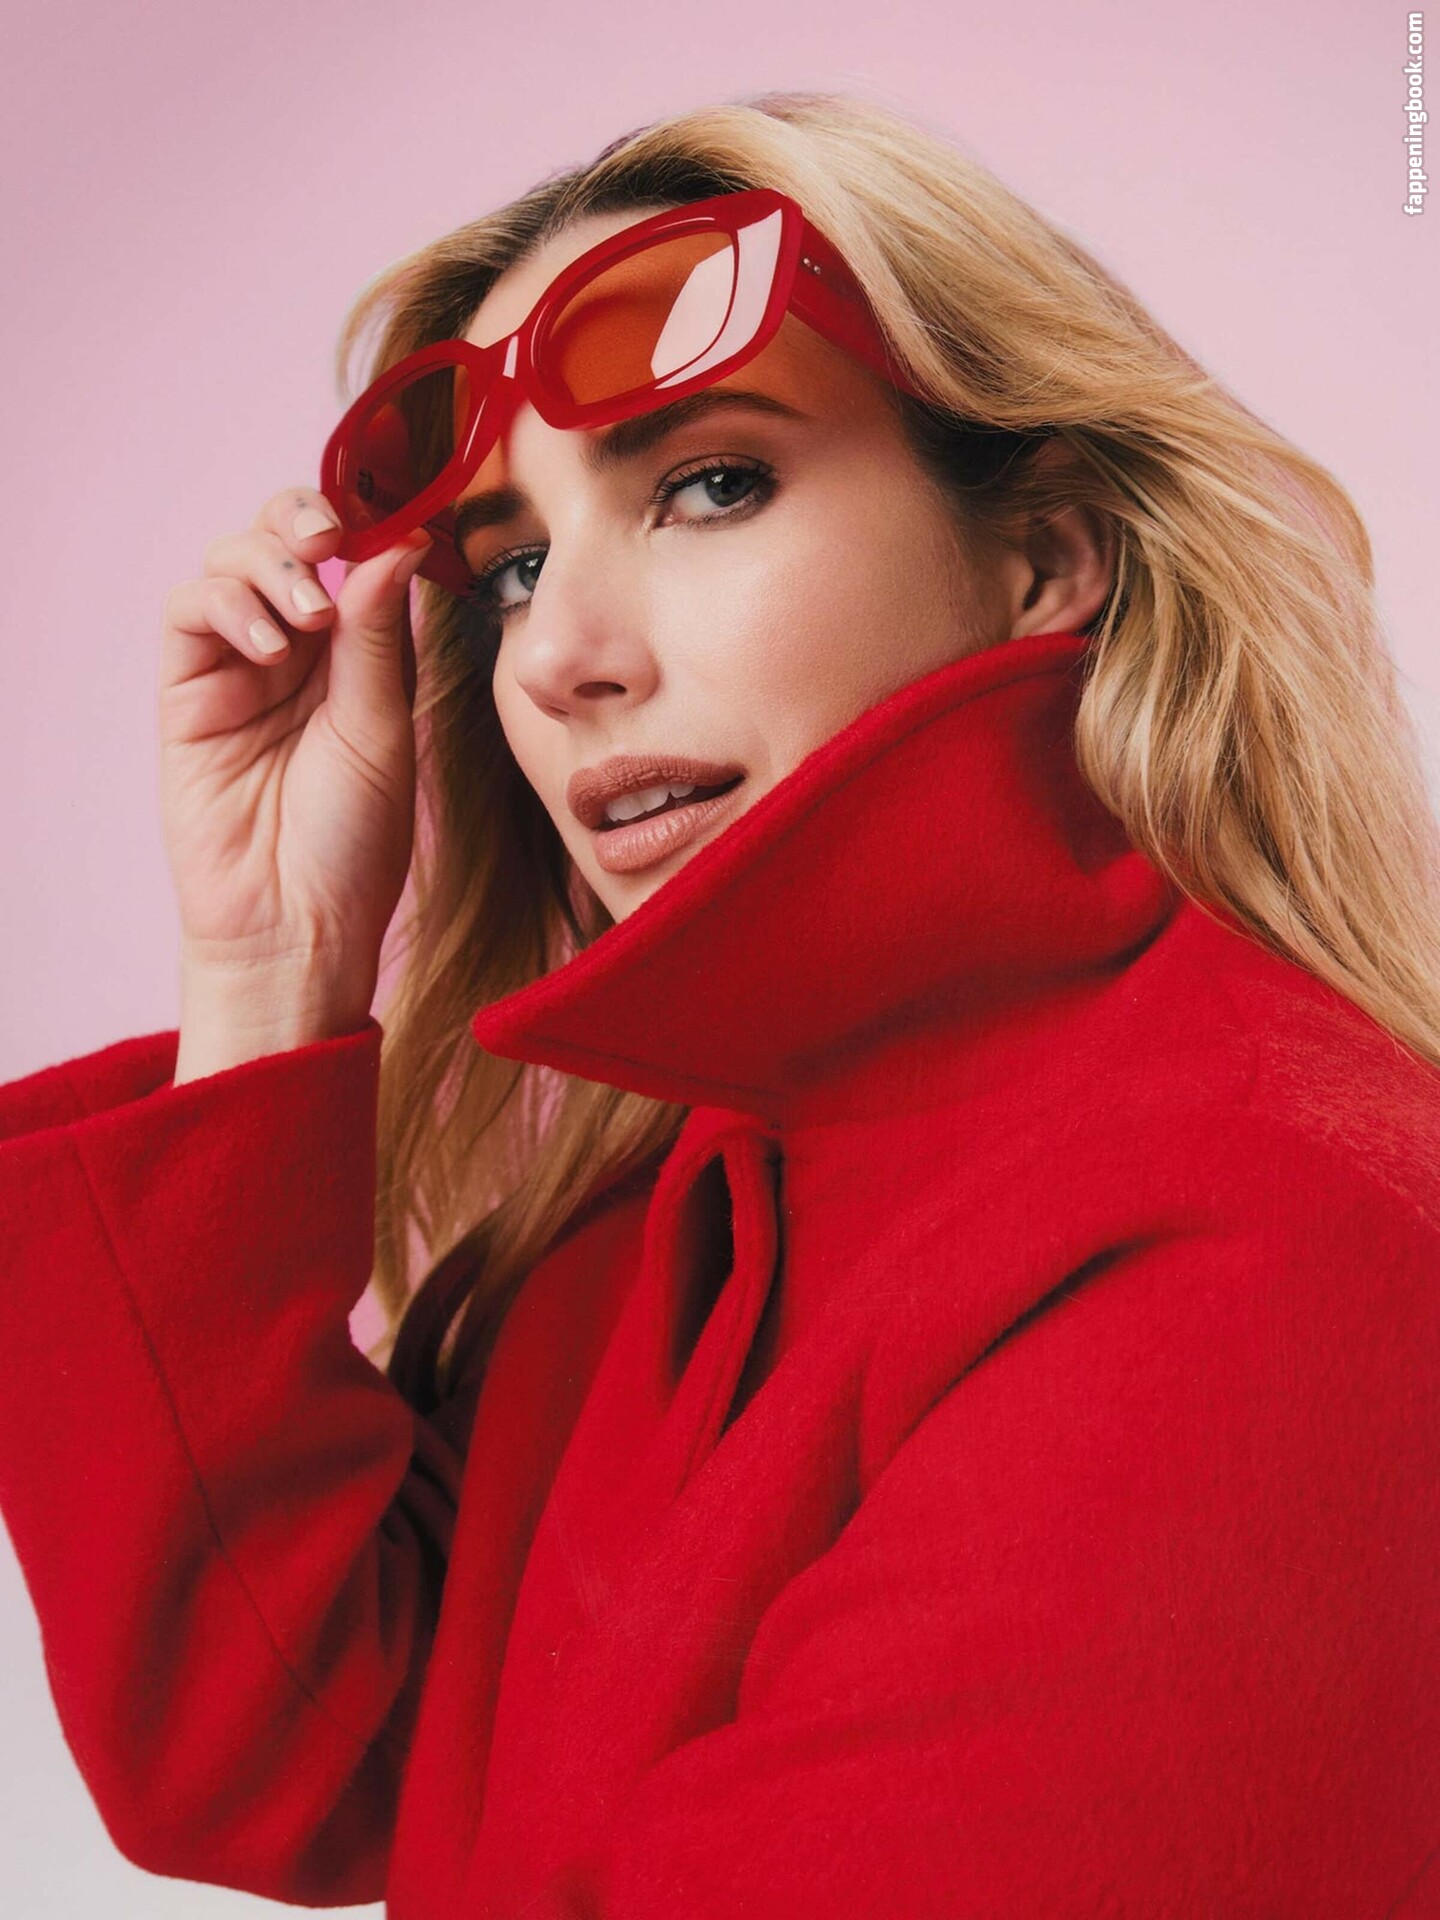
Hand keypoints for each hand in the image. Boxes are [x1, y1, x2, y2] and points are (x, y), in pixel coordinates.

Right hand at [159, 485, 432, 1023]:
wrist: (295, 922)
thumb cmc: (352, 841)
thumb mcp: (383, 727)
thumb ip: (379, 635)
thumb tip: (398, 540)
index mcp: (360, 654)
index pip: (353, 555)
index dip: (364, 521)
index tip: (393, 511)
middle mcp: (300, 650)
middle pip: (285, 539)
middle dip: (305, 517)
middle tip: (328, 537)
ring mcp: (239, 665)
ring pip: (233, 559)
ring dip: (270, 564)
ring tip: (307, 614)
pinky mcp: (188, 690)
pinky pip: (192, 611)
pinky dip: (229, 606)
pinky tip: (270, 645)